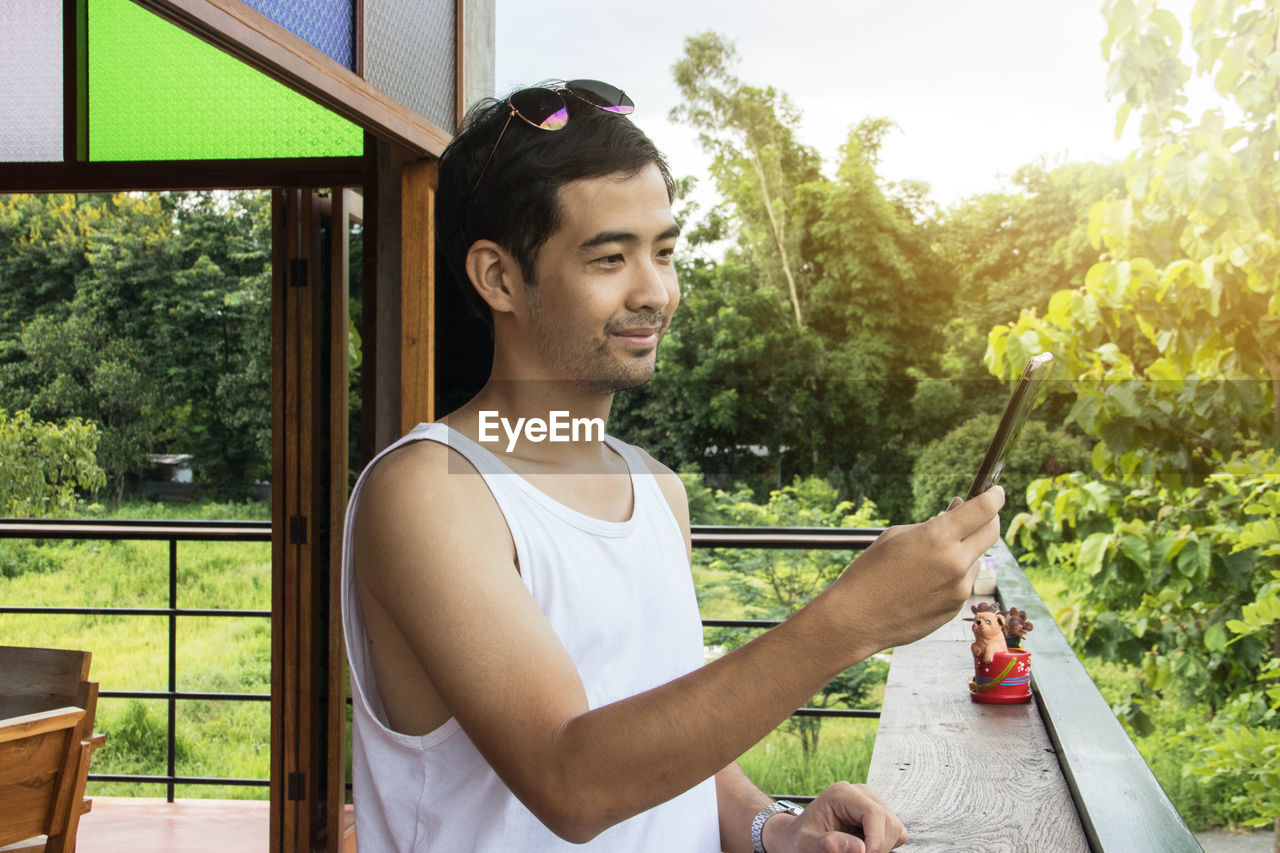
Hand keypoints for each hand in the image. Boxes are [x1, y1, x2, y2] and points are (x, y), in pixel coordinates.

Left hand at [761, 782, 906, 852]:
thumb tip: (858, 848)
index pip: (874, 813)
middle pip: (889, 822)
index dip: (877, 839)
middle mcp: (860, 793)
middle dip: (880, 846)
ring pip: (895, 828)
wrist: (798, 837)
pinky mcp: (878, 816)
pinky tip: (866, 848)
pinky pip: (895, 833)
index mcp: (841, 794)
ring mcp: (871, 803)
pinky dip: (885, 845)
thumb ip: (827, 844)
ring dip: (883, 846)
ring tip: (859, 851)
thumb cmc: (800, 839)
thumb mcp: (806, 844)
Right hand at [827, 486, 1003, 653]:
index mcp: (938, 537)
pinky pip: (963, 582)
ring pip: (975, 559)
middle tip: (980, 515)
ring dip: (964, 551)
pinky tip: (925, 582)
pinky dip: (953, 575)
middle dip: (990, 519)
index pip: (984, 509)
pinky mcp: (955, 607)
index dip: (994, 496)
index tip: (996, 492)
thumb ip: (932, 524)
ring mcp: (959, 588)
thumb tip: (957, 513)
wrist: (857, 618)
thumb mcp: (897, 536)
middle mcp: (955, 562)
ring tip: (930, 559)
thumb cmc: (870, 573)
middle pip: (992, 531)